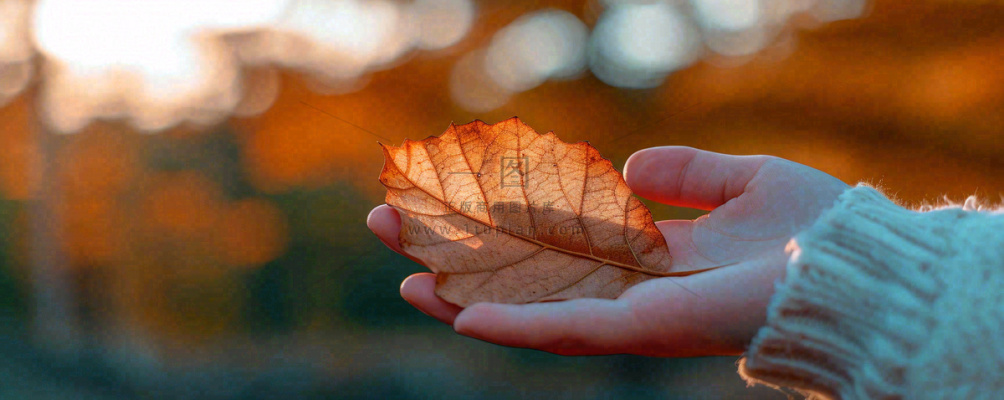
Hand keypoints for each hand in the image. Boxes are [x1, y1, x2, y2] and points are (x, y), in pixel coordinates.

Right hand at [368, 146, 847, 355]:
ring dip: (461, 289)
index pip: (550, 238)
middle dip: (455, 251)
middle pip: (522, 271)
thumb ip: (688, 174)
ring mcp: (628, 313)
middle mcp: (626, 288)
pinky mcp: (641, 329)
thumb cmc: (817, 227)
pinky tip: (459, 308)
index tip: (444, 196)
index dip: (496, 221)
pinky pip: (565, 329)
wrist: (863, 268)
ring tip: (400, 271)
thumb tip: (631, 168)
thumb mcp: (745, 179)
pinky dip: (511, 322)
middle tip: (387, 225)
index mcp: (645, 255)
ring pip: (526, 305)